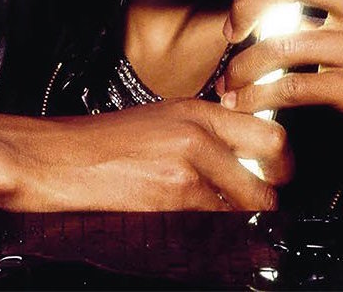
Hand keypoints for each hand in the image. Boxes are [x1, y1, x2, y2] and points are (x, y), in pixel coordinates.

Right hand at [0, 97, 292, 211]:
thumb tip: (243, 150)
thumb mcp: (163, 118)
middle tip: (266, 197)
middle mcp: (200, 133)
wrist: (61, 158)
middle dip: (278, 185)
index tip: (277, 172)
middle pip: (275, 158)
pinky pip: (221, 223)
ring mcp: (190, 167)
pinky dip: (221, 232)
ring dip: (249, 214)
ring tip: (231, 219)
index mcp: (199, 111)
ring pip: (253, 199)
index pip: (268, 128)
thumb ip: (205, 130)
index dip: (281, 158)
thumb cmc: (105, 141)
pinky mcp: (174, 199)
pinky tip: (204, 229)